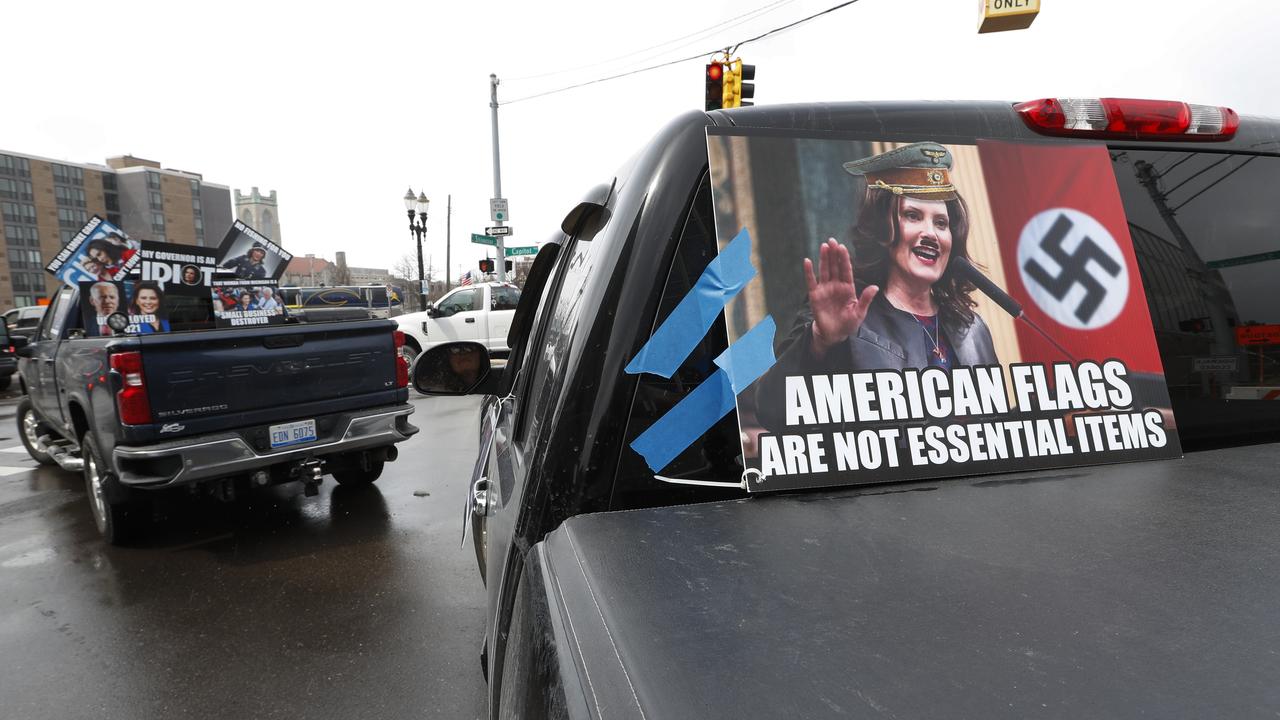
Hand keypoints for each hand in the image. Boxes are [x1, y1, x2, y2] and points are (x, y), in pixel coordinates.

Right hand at [805, 238, 878, 356]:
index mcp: (848, 288)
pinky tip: (807, 261)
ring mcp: (825, 289)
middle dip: (833, 254)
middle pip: (835, 266)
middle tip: (832, 240)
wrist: (834, 334)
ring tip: (823, 246)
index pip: (846, 270)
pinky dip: (809, 272)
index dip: (844, 259)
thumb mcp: (859, 313)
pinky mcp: (815, 295)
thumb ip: (866, 299)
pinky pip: (811, 281)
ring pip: (824, 270)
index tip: (842, 247)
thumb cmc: (848, 324)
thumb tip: (875, 287)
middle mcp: (836, 285)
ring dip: (823, 258)